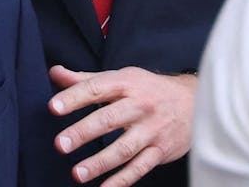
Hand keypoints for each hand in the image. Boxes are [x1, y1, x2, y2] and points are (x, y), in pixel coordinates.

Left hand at [47, 64, 195, 185]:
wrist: (195, 101)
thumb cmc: (148, 90)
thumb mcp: (121, 78)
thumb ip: (86, 79)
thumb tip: (54, 73)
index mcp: (126, 83)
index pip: (96, 88)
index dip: (74, 97)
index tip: (53, 108)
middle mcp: (140, 105)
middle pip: (109, 119)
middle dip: (83, 132)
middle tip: (60, 144)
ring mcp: (152, 129)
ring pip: (124, 148)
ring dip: (100, 162)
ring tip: (77, 174)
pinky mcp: (161, 150)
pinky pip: (140, 168)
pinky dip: (122, 180)